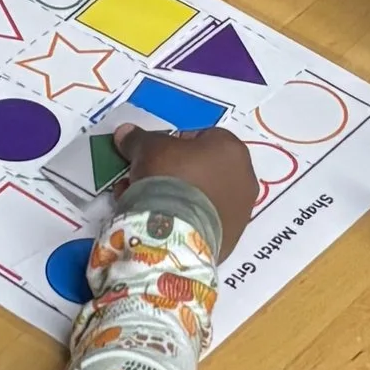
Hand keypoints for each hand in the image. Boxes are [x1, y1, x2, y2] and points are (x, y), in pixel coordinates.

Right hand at [122, 122, 258, 252]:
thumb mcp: (147, 149)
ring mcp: (240, 210)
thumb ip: (138, 139)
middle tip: (146, 183)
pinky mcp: (231, 237)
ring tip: (146, 206)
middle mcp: (244, 177)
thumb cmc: (170, 177)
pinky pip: (204, 220)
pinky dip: (185, 220)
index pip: (199, 138)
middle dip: (172, 174)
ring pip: (201, 196)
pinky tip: (161, 224)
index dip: (171, 147)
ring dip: (176, 197)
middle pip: (200, 168)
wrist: (176, 232)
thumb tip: (125, 133)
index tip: (153, 160)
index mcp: (231, 149)